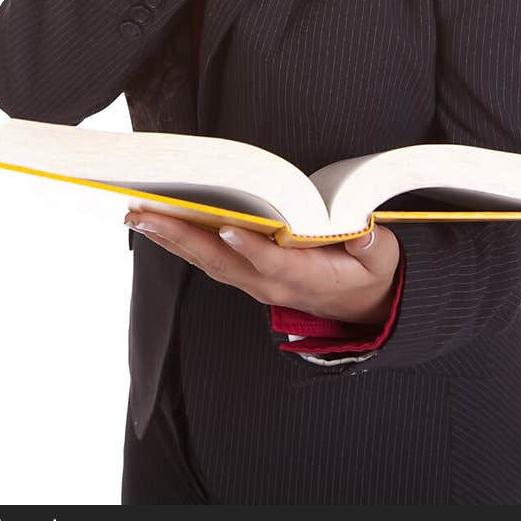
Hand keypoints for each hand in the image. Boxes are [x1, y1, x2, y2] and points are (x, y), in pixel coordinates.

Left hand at [124, 212, 399, 325]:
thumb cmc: (369, 274)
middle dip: (182, 236)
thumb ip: (372, 245)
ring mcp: (255, 282)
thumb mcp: (381, 259)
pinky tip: (158, 224)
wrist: (361, 306)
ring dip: (171, 238)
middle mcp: (271, 283)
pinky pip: (208, 259)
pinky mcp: (246, 276)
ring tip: (139, 214)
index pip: (274, 263)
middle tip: (146, 213)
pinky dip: (181, 241)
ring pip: (207, 261)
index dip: (253, 248)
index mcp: (307, 277)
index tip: (229, 228)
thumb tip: (365, 229)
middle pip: (222, 261)